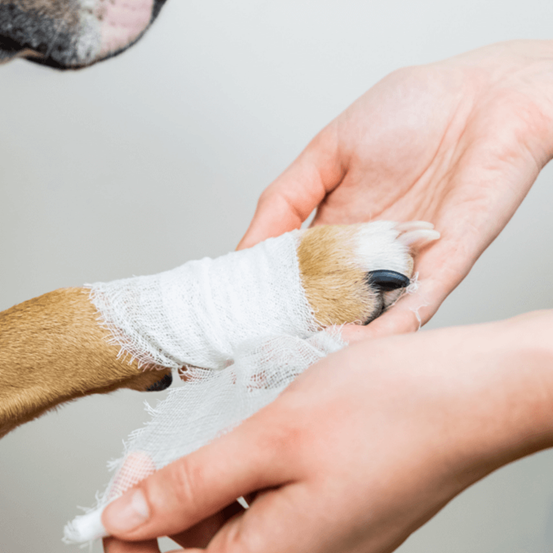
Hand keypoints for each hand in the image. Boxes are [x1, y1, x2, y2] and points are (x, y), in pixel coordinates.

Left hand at [101, 310, 552, 552]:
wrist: (470, 394)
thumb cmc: (388, 411)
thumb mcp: (273, 439)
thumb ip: (196, 484)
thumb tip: (130, 516)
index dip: (132, 529)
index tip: (131, 476)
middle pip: (206, 545)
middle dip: (178, 497)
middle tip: (178, 442)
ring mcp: (326, 537)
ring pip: (241, 520)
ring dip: (220, 478)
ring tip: (235, 430)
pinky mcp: (339, 510)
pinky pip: (276, 501)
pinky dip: (256, 470)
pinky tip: (268, 434)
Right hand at [238, 40, 552, 339]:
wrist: (484, 98)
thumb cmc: (410, 110)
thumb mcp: (327, 149)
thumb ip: (286, 199)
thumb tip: (244, 248)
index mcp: (336, 226)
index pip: (295, 272)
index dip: (269, 295)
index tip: (241, 314)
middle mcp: (367, 252)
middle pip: (327, 301)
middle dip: (298, 325)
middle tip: (264, 345)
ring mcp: (404, 264)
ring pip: (367, 315)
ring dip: (337, 336)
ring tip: (301, 355)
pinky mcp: (444, 268)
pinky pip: (414, 308)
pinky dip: (387, 330)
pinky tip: (356, 344)